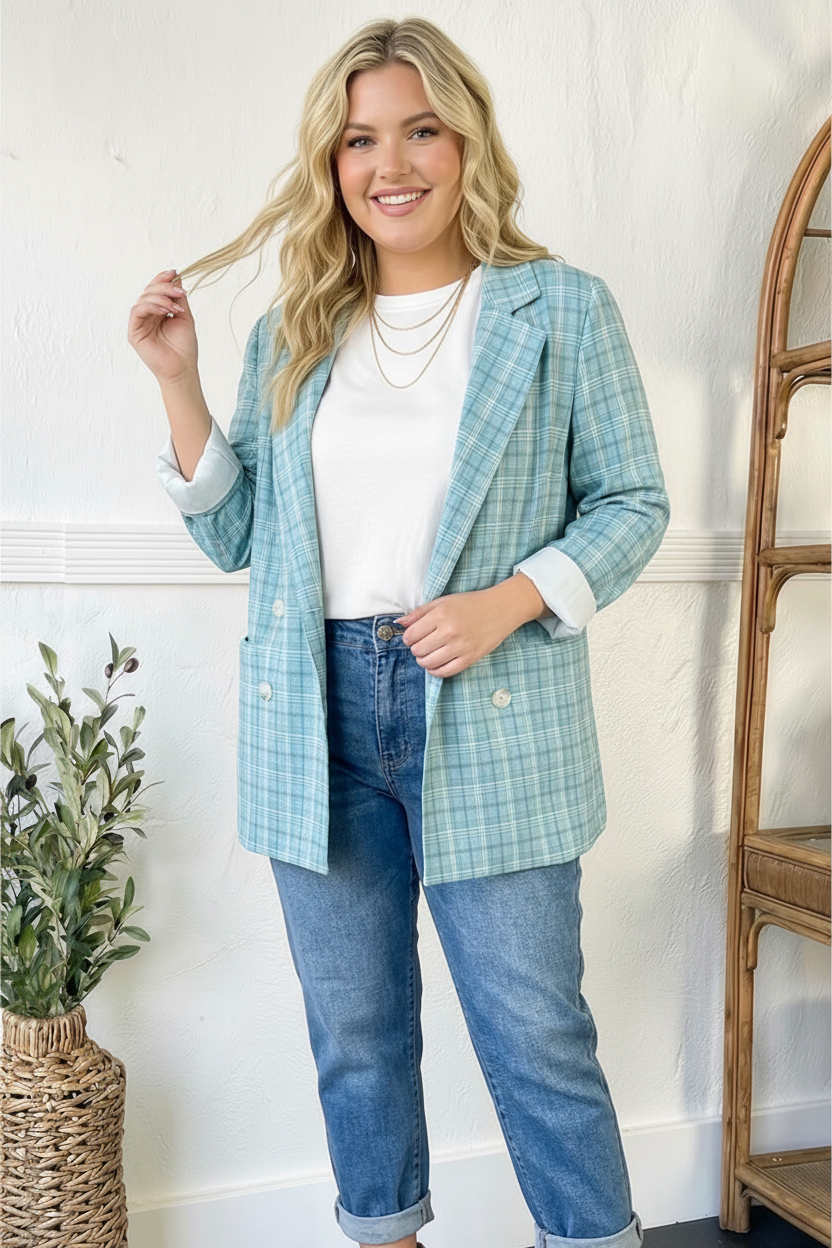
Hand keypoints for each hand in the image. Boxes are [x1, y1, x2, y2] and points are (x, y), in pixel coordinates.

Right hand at [127, 268, 197, 385]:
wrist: (182, 368)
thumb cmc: (184, 346)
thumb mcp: (184, 316)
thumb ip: (178, 298)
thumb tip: (176, 276)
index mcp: (158, 311)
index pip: (155, 290)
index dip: (162, 279)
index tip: (174, 273)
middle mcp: (147, 315)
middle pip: (149, 291)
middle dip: (164, 287)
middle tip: (179, 291)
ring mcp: (139, 323)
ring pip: (143, 299)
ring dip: (161, 298)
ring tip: (176, 307)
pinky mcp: (133, 332)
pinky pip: (137, 311)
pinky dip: (152, 306)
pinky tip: (166, 311)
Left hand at [395, 586, 523, 676]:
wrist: (500, 609)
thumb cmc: (470, 604)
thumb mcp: (443, 602)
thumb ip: (419, 613)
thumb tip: (399, 624)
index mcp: (441, 615)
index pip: (411, 635)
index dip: (408, 637)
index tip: (413, 637)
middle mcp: (449, 631)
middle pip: (418, 650)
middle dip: (416, 648)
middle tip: (423, 644)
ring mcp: (460, 647)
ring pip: (428, 662)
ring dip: (423, 660)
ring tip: (428, 654)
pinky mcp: (469, 658)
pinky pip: (444, 672)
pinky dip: (435, 671)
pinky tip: (436, 664)